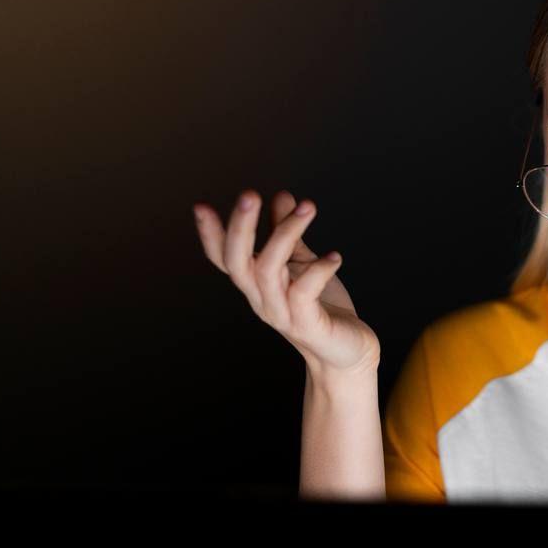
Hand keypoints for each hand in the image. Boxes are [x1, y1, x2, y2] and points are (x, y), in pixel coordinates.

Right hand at [193, 189, 380, 375]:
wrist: (347, 353)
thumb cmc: (323, 308)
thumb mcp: (303, 265)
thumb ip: (289, 235)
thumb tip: (281, 196)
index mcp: (257, 285)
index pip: (225, 259)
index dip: (210, 236)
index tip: (200, 207)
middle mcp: (262, 300)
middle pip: (238, 262)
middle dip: (241, 227)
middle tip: (249, 194)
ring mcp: (282, 314)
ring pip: (269, 271)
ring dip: (285, 234)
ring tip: (308, 207)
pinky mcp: (307, 325)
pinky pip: (304, 293)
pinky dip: (319, 270)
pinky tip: (334, 256)